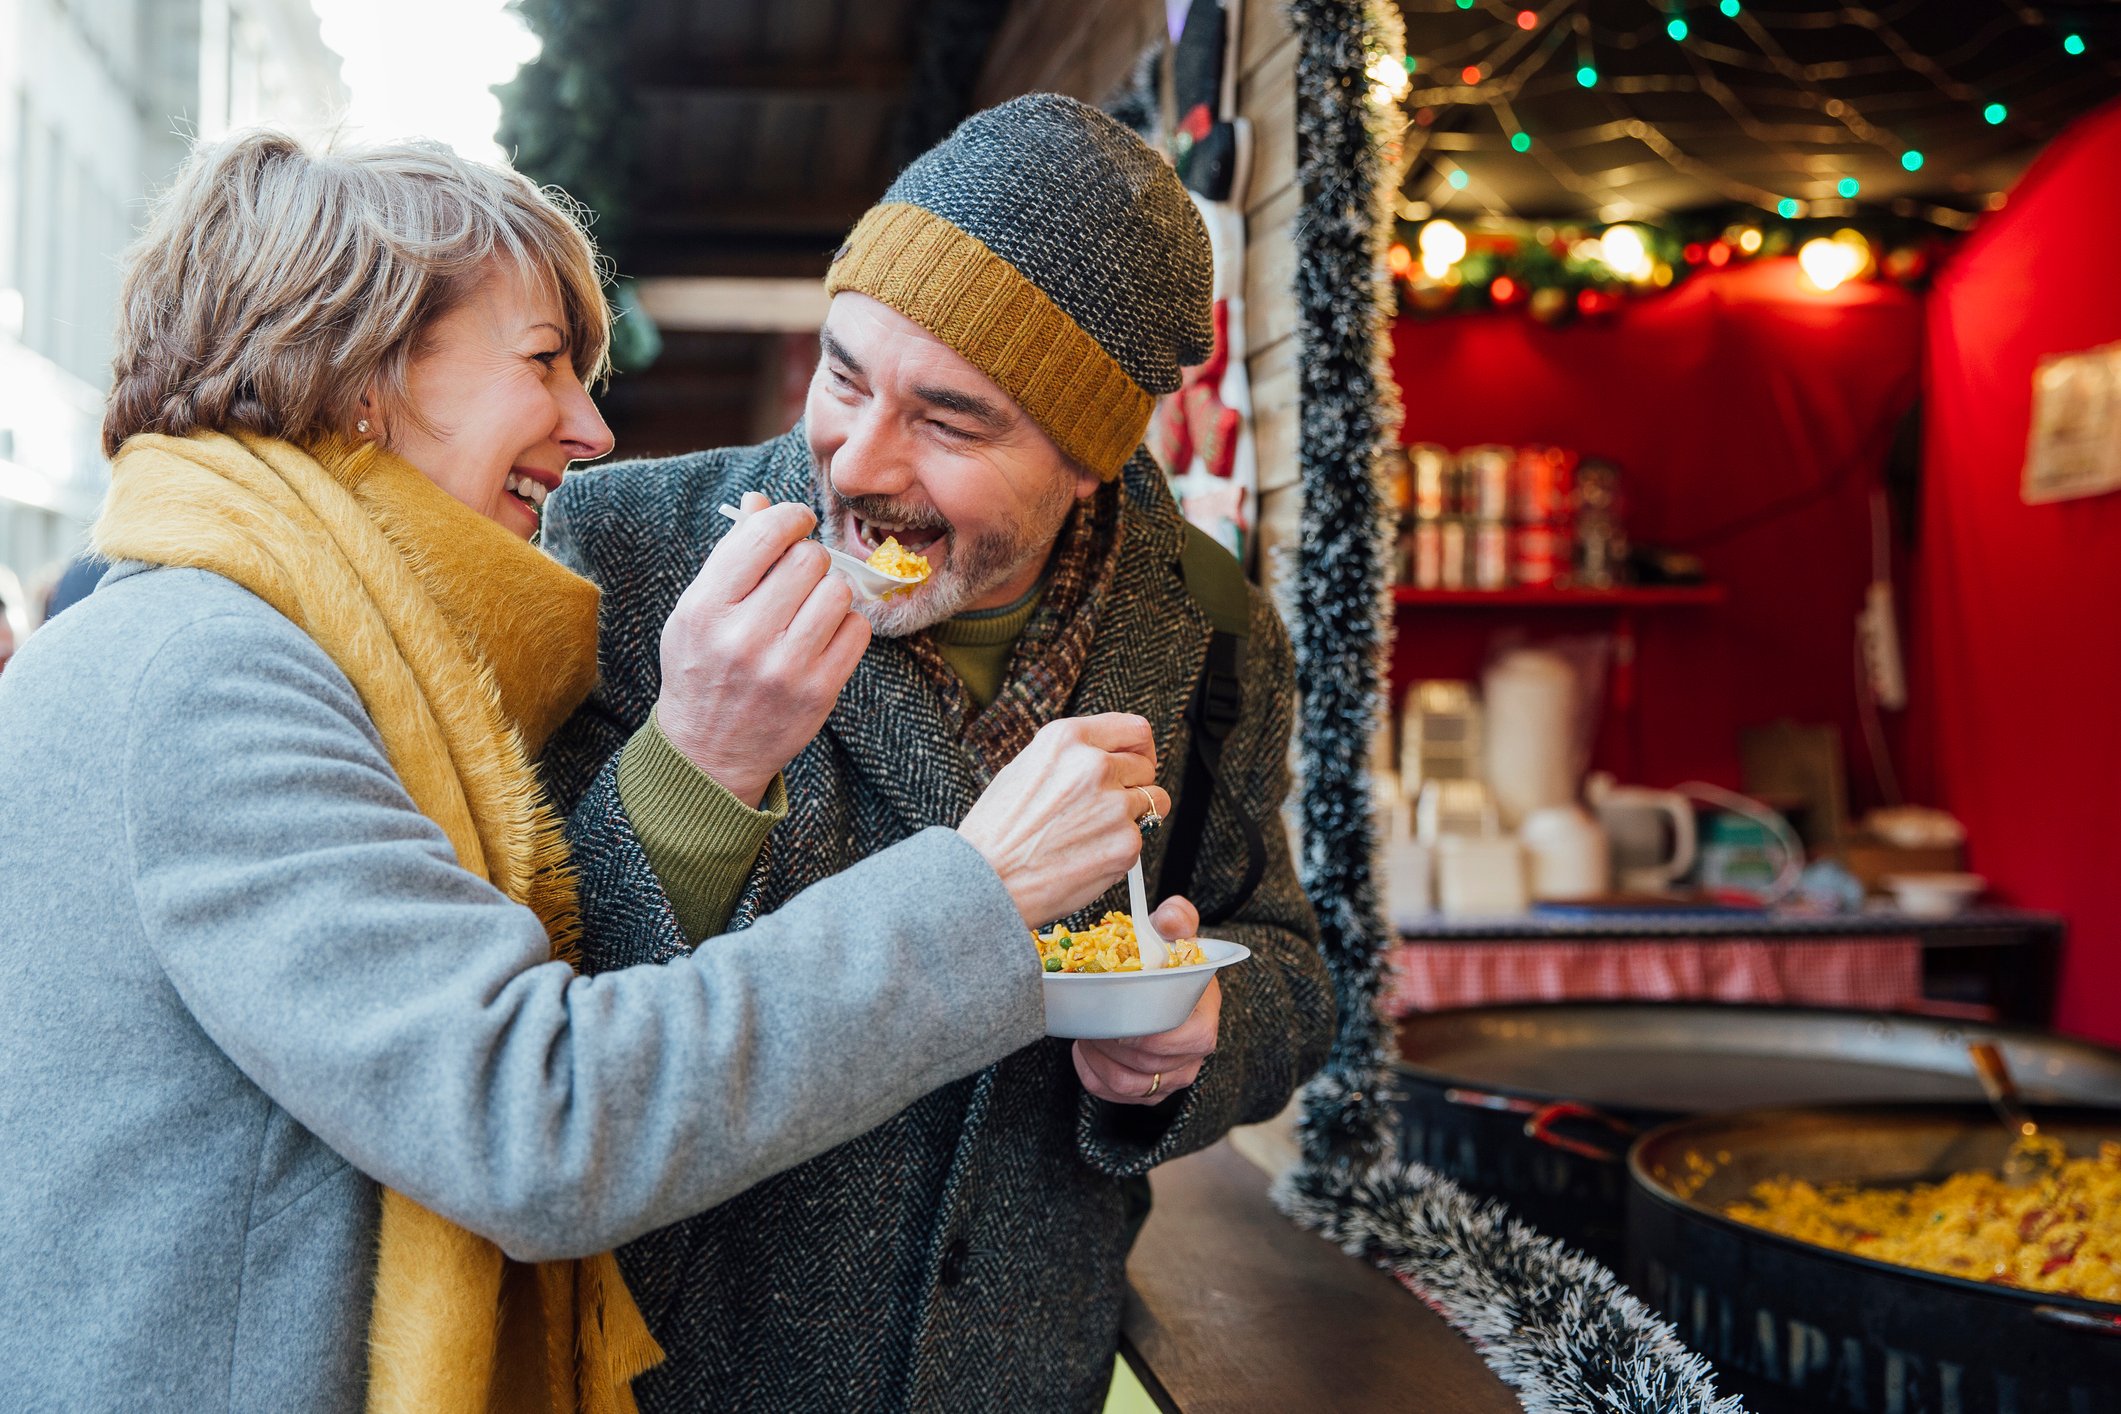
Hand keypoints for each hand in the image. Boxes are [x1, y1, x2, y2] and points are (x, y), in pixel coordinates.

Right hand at [655, 491, 870, 805]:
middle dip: (808, 558)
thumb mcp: (697, 611)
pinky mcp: (819, 691)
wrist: (709, 753)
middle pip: (808, 559)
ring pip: (838, 591)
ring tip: (809, 609)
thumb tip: (760, 501)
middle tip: (798, 576)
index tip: (796, 522)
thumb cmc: (703, 670)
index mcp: (706, 608)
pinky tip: (824, 636)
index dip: (789, 517)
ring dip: (829, 592)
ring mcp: (785, 667)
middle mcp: (744, 637)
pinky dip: (846, 626)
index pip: (765, 534)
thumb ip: (730, 555)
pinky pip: (858, 629)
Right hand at [956, 714, 1170, 927]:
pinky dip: (1120, 848)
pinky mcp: (1126, 844)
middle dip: (1132, 785)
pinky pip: (1139, 839)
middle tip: (1103, 808)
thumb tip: (1107, 756)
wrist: (985, 882)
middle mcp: (1094, 765)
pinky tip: (1085, 855)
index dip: (1140, 749)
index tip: (1137, 760)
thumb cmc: (996, 831)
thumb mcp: (1025, 768)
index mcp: (1067, 739)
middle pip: (1145, 766)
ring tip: (1090, 833)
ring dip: (1131, 816)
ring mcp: (1114, 805)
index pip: (1135, 730)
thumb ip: (1071, 757)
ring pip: (1152, 802)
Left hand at [1075, 895, 1217, 1105]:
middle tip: (1090, 1017)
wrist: (1160, 981)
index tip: (1119, 1018)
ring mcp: (1173, 1075)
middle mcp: (1194, 1052)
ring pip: (1129, 1084)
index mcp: (1204, 1014)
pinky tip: (1084, 1049)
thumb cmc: (1166, 956)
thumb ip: (1176, 919)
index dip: (1153, 1035)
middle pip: (1150, 1064)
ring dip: (1098, 1058)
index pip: (1191, 1038)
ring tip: (1085, 1030)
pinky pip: (1115, 1094)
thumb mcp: (1173, 932)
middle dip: (1112, 1043)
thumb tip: (1171, 918)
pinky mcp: (1151, 1090)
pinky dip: (1092, 1073)